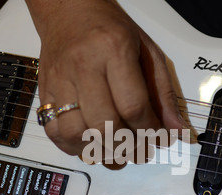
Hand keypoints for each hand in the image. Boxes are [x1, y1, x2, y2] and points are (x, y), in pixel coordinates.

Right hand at [26, 0, 183, 160]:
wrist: (69, 12)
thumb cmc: (109, 29)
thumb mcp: (148, 52)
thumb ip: (164, 94)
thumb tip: (176, 130)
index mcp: (113, 49)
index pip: (133, 105)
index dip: (150, 130)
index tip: (158, 138)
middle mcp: (82, 66)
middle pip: (104, 125)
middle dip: (127, 148)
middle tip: (139, 153)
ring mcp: (59, 81)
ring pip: (75, 133)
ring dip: (100, 152)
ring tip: (117, 154)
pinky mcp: (45, 92)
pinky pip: (54, 131)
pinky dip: (74, 147)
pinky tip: (91, 146)